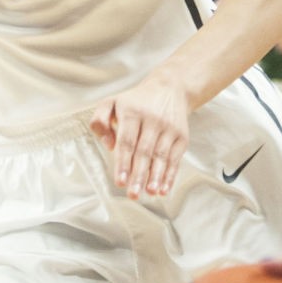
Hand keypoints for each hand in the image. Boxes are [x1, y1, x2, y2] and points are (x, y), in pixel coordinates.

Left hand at [90, 70, 191, 198]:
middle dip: (139, 175)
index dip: (124, 163)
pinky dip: (170, 175)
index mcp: (132, 112)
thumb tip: (108, 145)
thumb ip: (99, 121)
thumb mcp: (111, 103)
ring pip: (162, 156)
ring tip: (150, 193)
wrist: (170, 88)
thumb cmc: (136, 101)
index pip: (127, 141)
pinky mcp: (181, 136)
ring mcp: (169, 128)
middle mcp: (153, 119)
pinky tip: (164, 189)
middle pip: (145, 151)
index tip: (120, 181)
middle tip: (133, 194)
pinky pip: (175, 159)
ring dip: (156, 176)